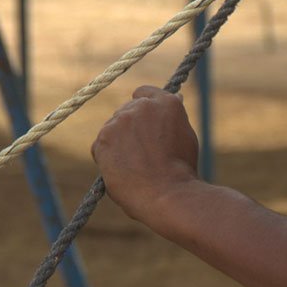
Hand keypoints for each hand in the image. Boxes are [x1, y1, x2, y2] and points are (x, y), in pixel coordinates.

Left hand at [92, 86, 199, 222]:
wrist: (166, 193)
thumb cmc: (180, 170)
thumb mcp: (185, 135)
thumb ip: (173, 117)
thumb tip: (176, 99)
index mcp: (165, 102)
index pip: (144, 93)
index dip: (143, 108)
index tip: (144, 121)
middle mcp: (141, 106)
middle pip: (127, 111)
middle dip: (131, 127)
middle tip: (140, 152)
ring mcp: (120, 121)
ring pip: (113, 128)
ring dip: (119, 142)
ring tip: (133, 165)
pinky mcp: (103, 138)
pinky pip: (100, 145)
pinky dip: (107, 156)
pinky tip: (121, 170)